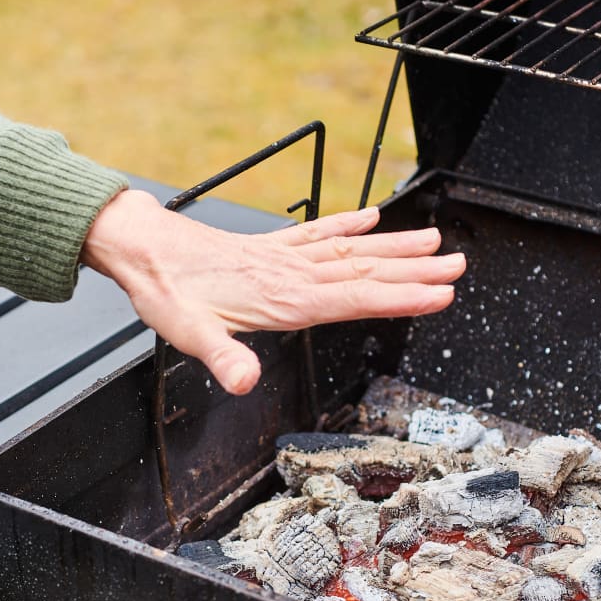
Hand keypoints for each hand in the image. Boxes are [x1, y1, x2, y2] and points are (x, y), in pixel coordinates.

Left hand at [81, 189, 464, 394]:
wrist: (142, 249)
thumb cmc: (167, 292)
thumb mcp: (190, 335)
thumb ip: (223, 359)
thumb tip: (245, 383)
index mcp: (283, 297)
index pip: (354, 297)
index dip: (400, 297)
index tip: (440, 294)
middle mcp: (291, 273)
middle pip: (365, 271)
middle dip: (415, 272)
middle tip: (459, 267)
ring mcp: (284, 256)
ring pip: (352, 250)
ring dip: (395, 248)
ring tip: (436, 242)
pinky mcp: (271, 246)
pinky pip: (319, 233)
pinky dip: (349, 224)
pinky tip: (371, 218)